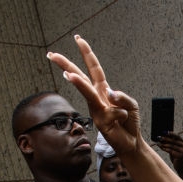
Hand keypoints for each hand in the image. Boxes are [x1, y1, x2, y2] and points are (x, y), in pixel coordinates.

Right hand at [48, 36, 141, 157]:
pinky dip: (122, 115)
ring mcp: (96, 110)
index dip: (87, 54)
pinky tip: (122, 121)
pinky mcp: (100, 122)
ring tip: (68, 75)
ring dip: (78, 83)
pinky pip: (113, 112)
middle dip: (65, 65)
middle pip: (80, 78)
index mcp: (103, 89)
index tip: (78, 39)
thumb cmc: (129, 121)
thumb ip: (121, 97)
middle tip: (51, 54)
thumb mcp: (130, 104)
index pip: (94, 68)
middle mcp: (96, 98)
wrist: (131, 142)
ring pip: (88, 93)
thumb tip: (108, 93)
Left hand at [156, 131, 182, 175]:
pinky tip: (161, 147)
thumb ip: (171, 144)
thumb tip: (162, 138)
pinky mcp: (180, 156)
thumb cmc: (176, 158)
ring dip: (164, 144)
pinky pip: (171, 151)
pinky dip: (165, 149)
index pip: (177, 136)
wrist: (181, 168)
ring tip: (158, 143)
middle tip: (159, 137)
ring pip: (171, 146)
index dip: (171, 133)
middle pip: (173, 141)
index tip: (164, 132)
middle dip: (165, 138)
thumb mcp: (174, 150)